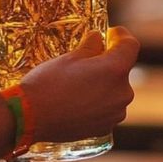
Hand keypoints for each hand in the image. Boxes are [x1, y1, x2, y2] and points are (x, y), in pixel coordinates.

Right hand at [19, 27, 139, 144]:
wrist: (30, 117)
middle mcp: (122, 92)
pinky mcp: (105, 127)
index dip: (122, 36)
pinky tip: (77, 100)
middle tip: (86, 59)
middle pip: (122, 70)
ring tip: (79, 83)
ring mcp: (115, 113)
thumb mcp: (70, 57)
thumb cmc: (49, 82)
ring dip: (103, 83)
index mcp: (115, 70)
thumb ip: (91, 46)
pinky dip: (98, 100)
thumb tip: (99, 39)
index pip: (131, 45)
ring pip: (115, 90)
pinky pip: (107, 107)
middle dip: (108, 62)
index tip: (110, 34)